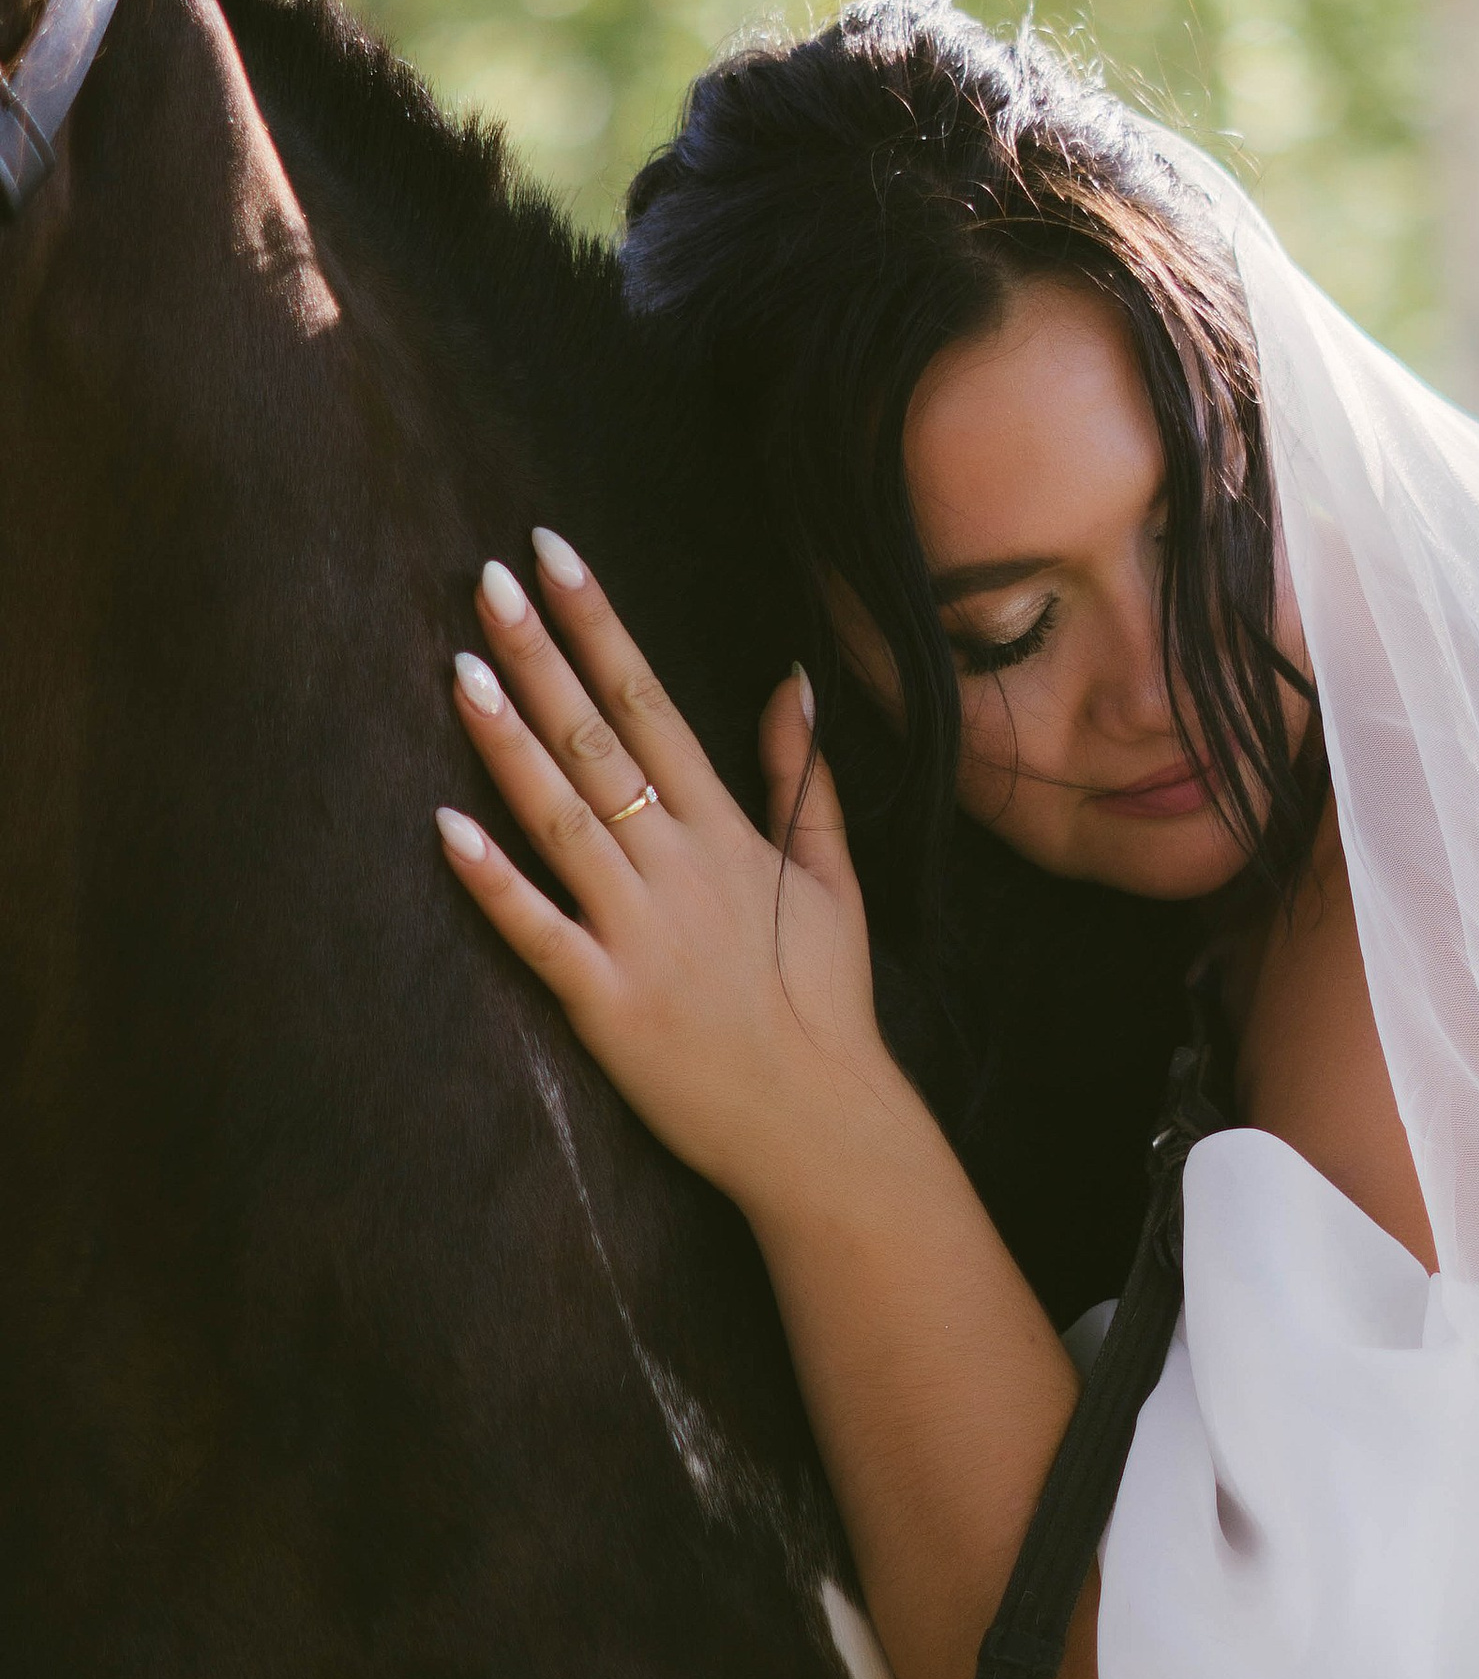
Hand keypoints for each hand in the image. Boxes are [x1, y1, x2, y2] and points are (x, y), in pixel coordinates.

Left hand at [434, 530, 901, 1215]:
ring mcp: (640, 933)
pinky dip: (493, 880)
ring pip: (561, 818)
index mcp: (727, 832)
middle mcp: (680, 867)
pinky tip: (446, 825)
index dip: (599, 625)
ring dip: (508, 743)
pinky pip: (538, 931)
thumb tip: (792, 682)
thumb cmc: (826, 1002)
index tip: (554, 555)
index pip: (651, 703)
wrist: (822, 1123)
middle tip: (485, 581)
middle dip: (540, 654)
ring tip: (458, 669)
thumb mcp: (831, 879)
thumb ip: (803, 777)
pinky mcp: (605, 1001)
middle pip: (596, 741)